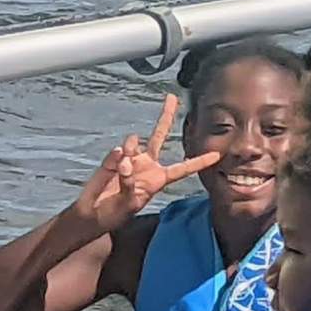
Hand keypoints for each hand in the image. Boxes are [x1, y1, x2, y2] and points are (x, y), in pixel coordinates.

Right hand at [72, 94, 220, 232]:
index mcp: (159, 179)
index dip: (199, 162)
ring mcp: (131, 159)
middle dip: (165, 116)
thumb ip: (130, 184)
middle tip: (172, 97)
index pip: (183, 169)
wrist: (94, 211)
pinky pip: (119, 150)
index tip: (216, 154)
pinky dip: (115, 160)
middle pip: (159, 136)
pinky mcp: (115, 157)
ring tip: (122, 172)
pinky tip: (114, 170)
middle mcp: (148, 165)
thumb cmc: (116, 213)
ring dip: (129, 155)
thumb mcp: (129, 205)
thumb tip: (127, 163)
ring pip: (134, 142)